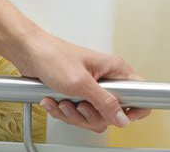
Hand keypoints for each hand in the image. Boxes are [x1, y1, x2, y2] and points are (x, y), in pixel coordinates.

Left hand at [10, 28, 150, 132]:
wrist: (28, 53)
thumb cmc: (53, 56)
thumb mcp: (81, 83)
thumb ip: (104, 102)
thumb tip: (122, 117)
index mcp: (114, 70)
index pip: (141, 92)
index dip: (134, 109)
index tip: (118, 116)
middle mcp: (106, 79)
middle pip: (113, 113)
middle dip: (92, 115)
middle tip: (80, 104)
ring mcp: (91, 88)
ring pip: (93, 116)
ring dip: (74, 114)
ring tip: (63, 101)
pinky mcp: (77, 95)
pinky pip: (77, 114)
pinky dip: (63, 111)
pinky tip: (54, 100)